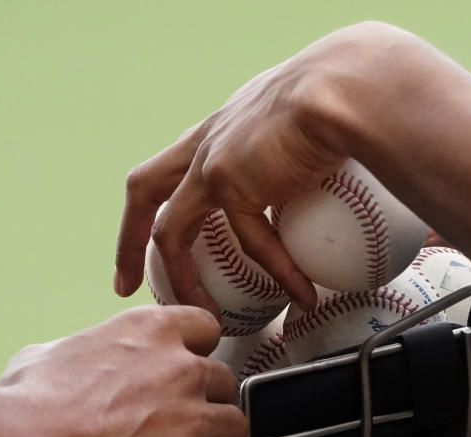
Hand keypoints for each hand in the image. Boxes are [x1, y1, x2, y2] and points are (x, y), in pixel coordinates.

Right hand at [0, 305, 246, 436]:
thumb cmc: (21, 404)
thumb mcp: (51, 352)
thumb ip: (91, 353)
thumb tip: (81, 363)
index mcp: (152, 331)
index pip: (206, 330)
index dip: (195, 355)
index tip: (180, 375)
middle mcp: (183, 369)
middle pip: (225, 385)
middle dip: (203, 405)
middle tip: (169, 429)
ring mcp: (192, 421)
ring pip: (234, 431)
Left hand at [112, 22, 421, 314]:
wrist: (345, 88)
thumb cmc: (344, 96)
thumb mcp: (308, 118)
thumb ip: (301, 149)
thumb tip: (328, 178)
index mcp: (221, 127)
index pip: (175, 163)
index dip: (156, 200)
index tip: (150, 235)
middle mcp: (207, 142)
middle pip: (144, 189)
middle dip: (127, 240)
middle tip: (126, 285)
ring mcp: (212, 162)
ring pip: (171, 232)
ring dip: (181, 279)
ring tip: (202, 315)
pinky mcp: (232, 182)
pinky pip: (252, 243)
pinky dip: (280, 273)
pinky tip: (301, 294)